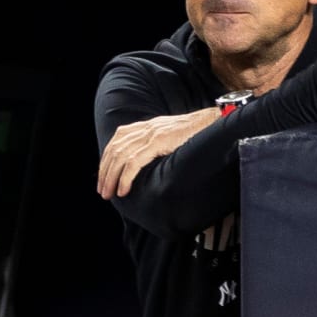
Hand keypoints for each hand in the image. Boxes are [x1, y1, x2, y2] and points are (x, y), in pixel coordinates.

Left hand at [97, 108, 218, 199]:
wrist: (214, 123)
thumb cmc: (197, 134)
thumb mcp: (172, 137)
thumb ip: (157, 145)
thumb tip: (148, 163)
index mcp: (147, 125)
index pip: (117, 140)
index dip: (106, 159)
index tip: (103, 176)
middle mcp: (146, 128)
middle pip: (115, 149)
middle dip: (105, 172)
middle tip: (102, 190)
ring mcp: (152, 133)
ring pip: (121, 157)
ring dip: (111, 177)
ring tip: (109, 193)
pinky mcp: (159, 141)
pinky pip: (134, 161)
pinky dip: (125, 177)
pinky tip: (123, 189)